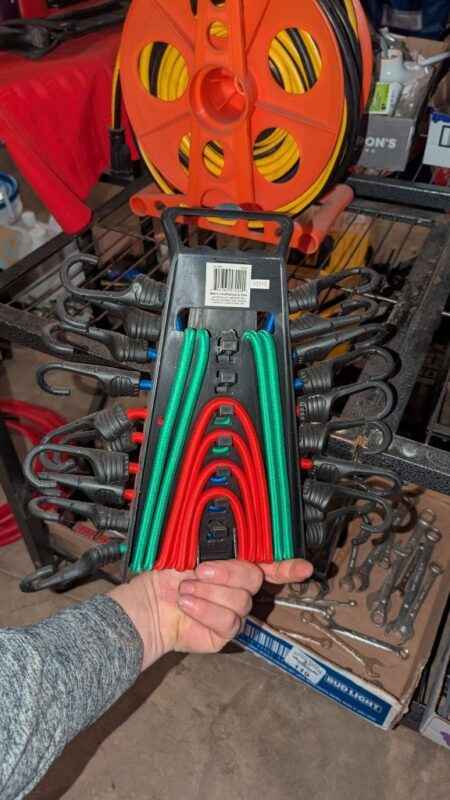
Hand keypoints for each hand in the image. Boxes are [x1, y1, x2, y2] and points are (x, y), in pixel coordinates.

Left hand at [111, 559, 312, 670]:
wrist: (147, 604)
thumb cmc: (166, 573)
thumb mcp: (191, 548)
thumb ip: (218, 543)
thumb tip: (235, 534)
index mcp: (235, 563)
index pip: (271, 565)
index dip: (289, 566)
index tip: (304, 567)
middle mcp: (238, 587)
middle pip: (253, 578)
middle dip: (226, 573)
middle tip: (199, 571)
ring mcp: (234, 611)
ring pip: (240, 601)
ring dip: (208, 593)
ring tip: (186, 590)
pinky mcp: (225, 633)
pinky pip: (227, 621)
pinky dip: (204, 611)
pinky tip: (188, 605)